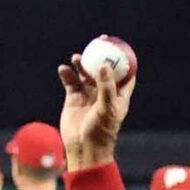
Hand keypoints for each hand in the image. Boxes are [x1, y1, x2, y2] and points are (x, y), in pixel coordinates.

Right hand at [57, 44, 135, 171]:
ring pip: (85, 73)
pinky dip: (67, 73)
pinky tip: (64, 69)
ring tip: (77, 58)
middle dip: (101, 54)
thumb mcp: (107, 109)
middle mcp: (103, 92)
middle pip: (104, 68)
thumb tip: (104, 65)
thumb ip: (106, 87)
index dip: (124, 59)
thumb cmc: (101, 132)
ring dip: (82, 63)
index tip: (119, 46)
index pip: (125, 74)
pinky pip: (70, 81)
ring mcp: (88, 94)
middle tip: (98, 41)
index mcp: (118, 95)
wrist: (83, 149)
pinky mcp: (73, 98)